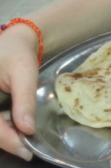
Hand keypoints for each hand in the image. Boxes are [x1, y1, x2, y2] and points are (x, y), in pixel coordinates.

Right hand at [0, 27, 38, 160]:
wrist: (13, 40)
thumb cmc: (17, 53)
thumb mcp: (24, 72)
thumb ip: (25, 100)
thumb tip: (28, 130)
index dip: (7, 139)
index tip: (25, 150)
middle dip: (4, 140)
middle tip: (25, 149)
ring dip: (2, 135)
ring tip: (21, 142)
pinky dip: (1, 127)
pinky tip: (14, 131)